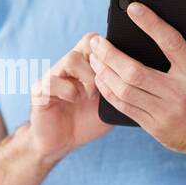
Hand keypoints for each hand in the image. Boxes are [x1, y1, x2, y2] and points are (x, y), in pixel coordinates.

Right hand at [29, 33, 112, 163]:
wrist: (61, 143)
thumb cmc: (87, 122)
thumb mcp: (110, 103)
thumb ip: (121, 87)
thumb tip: (145, 78)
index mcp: (87, 65)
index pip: (100, 41)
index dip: (112, 51)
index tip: (119, 73)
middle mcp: (69, 65)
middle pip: (89, 42)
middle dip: (103, 63)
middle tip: (106, 83)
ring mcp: (53, 75)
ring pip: (71, 58)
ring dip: (87, 78)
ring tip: (90, 95)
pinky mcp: (40, 91)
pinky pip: (53, 80)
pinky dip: (68, 91)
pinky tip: (74, 101)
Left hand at [88, 3, 185, 168]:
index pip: (170, 42)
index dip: (150, 23)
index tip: (132, 8)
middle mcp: (179, 92)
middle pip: (135, 71)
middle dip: (110, 54)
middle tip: (96, 41)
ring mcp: (165, 112)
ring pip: (125, 90)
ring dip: (105, 72)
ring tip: (94, 58)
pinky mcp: (155, 127)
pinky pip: (125, 108)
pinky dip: (109, 92)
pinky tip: (101, 79)